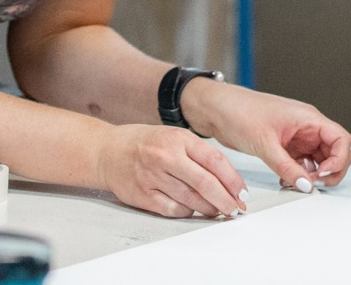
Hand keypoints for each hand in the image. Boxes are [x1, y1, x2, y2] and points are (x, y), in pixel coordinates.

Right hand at [94, 123, 248, 217]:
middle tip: (236, 208)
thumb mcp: (174, 137)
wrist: (108, 151)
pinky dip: (187, 212)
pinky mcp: (142, 195)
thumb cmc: (146, 143)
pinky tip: (193, 210)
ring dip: (209, 208)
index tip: (242, 192)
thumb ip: (198, 154)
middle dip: (225, 199)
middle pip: (204, 183)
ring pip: (190, 199)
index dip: (232, 179)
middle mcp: (166, 157)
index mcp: (179, 139)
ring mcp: (152, 177)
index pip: (214, 160)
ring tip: (219, 211)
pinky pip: (172, 209)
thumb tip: (227, 178)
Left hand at [183, 78, 350, 191]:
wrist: (217, 109)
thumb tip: (305, 185)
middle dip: (330, 170)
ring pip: (319, 159)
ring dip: (313, 175)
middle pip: (335, 151)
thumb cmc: (240, 111)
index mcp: (309, 118)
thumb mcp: (265, 143)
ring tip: (297, 183)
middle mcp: (307, 127)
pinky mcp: (286, 145)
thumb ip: (287, 167)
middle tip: (312, 184)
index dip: (338, 160)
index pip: (341, 139)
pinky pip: (302, 163)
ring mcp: (298, 137)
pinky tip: (286, 180)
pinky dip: (299, 174)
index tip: (323, 175)